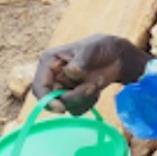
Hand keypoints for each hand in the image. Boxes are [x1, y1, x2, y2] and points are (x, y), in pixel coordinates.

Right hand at [31, 33, 149, 114]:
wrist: (117, 56)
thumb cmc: (101, 47)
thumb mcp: (91, 48)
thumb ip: (80, 60)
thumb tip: (70, 72)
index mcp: (49, 62)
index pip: (39, 86)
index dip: (46, 100)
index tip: (61, 108)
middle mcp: (53, 77)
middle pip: (54, 100)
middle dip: (75, 97)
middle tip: (92, 87)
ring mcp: (63, 88)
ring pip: (67, 105)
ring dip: (85, 98)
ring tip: (97, 82)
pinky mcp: (74, 97)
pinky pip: (78, 109)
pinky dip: (90, 101)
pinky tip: (97, 87)